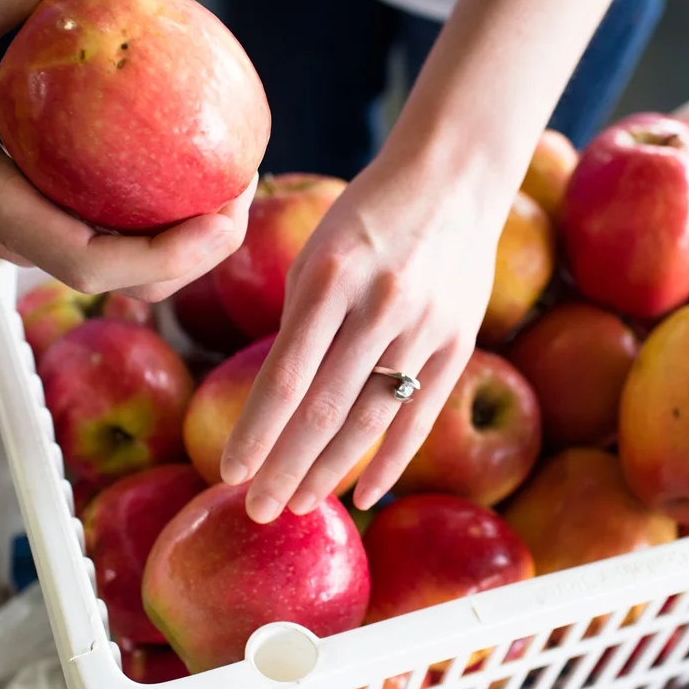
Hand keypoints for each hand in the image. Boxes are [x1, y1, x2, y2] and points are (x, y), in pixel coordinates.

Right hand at [0, 0, 251, 301]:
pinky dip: (149, 224)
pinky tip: (187, 175)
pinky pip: (98, 239)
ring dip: (178, 247)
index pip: (86, 260)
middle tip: (245, 194)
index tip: (220, 216)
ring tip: (232, 190)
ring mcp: (15, 236)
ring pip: (111, 270)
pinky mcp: (24, 222)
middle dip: (192, 255)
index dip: (164, 254)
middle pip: (117, 280)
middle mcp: (4, 234)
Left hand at [219, 148, 511, 522]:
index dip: (256, 432)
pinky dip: (392, 459)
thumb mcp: (318, 251)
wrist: (455, 178)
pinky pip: (422, 414)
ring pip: (372, 418)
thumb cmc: (369, 215)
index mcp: (330, 276)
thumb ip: (300, 320)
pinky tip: (365, 493)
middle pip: (326, 409)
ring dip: (332, 470)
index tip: (229, 473)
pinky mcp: (459, 341)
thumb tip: (278, 399)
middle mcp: (379, 304)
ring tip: (300, 505)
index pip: (286, 375)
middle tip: (258, 511)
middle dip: (287, 467)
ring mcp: (425, 326)